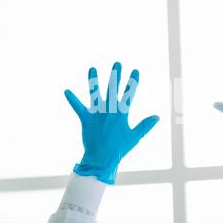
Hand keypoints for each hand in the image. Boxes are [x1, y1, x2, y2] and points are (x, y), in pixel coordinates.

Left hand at [65, 62, 159, 183]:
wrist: (102, 158)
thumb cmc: (119, 148)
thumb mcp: (135, 136)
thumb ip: (145, 125)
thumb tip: (157, 117)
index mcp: (122, 113)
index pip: (129, 94)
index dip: (132, 82)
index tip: (135, 71)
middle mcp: (109, 110)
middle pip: (113, 88)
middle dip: (115, 75)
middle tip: (117, 63)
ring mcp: (97, 114)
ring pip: (95, 93)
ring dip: (93, 80)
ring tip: (92, 68)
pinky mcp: (86, 119)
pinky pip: (78, 107)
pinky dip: (72, 99)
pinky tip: (66, 91)